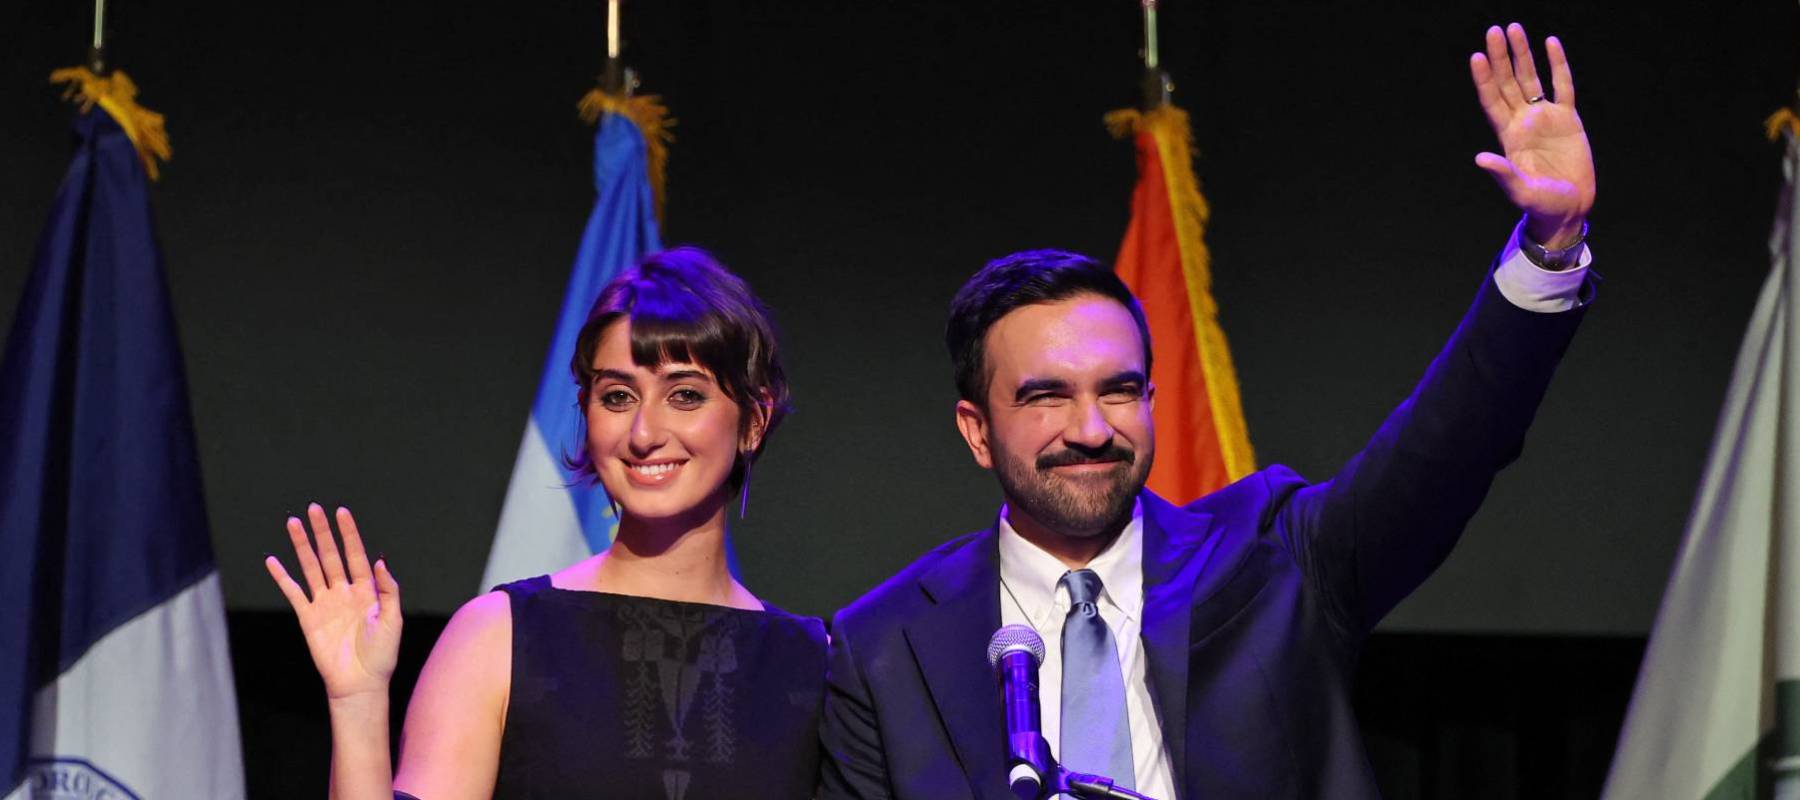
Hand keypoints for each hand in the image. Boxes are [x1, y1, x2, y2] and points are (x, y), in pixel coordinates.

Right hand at [266, 503, 402, 700]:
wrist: (360, 683)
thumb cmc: (382, 654)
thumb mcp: (393, 619)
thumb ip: (388, 589)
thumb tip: (379, 561)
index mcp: (367, 590)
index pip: (356, 554)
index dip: (349, 534)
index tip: (341, 512)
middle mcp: (344, 592)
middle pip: (330, 556)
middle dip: (322, 532)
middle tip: (313, 508)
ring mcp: (325, 603)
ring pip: (311, 568)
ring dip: (302, 546)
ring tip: (293, 523)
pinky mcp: (309, 618)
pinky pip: (294, 593)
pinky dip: (282, 577)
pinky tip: (273, 561)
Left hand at [1470, 23, 1595, 247]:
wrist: (1568, 209)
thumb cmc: (1541, 204)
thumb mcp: (1520, 190)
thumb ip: (1503, 173)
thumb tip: (1480, 159)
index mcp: (1508, 136)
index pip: (1492, 100)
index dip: (1484, 79)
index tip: (1476, 56)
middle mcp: (1522, 122)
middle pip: (1508, 82)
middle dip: (1500, 57)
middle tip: (1494, 31)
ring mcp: (1544, 118)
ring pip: (1530, 79)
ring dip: (1522, 55)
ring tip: (1515, 29)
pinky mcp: (1568, 119)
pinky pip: (1562, 86)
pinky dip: (1557, 65)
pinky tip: (1551, 43)